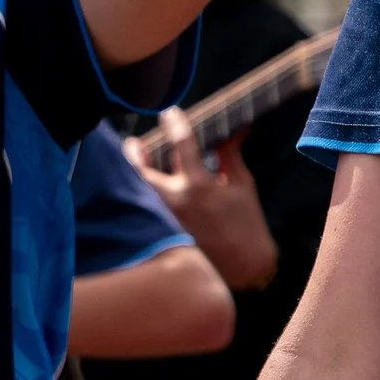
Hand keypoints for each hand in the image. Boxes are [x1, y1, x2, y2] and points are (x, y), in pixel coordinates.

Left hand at [132, 118, 277, 288]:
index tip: (170, 113)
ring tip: (133, 166)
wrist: (245, 267)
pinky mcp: (161, 236)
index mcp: (199, 185)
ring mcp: (164, 221)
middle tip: (134, 144)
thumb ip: (230, 155)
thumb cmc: (247, 223)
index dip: (175, 123)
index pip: (182, 143)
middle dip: (135, 153)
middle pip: (141, 170)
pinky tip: (139, 194)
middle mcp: (175, 202)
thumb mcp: (243, 184)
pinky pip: (143, 213)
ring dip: (133, 177)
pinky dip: (140, 201)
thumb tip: (232, 130)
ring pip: (137, 193)